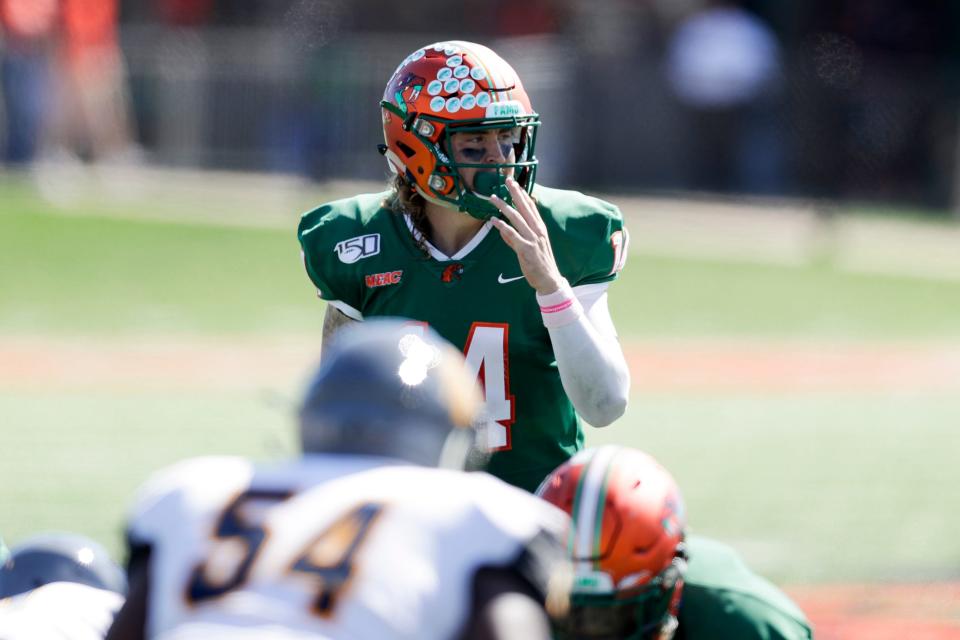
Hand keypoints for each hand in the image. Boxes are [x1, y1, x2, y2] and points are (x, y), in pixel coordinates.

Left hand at [489, 177, 565, 294]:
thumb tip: (502, 231)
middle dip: (515, 193)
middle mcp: (538, 231)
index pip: (532, 207)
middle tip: (507, 181)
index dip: (523, 195)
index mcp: (540, 229)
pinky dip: (502, 226)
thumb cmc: (539, 264)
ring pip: (516, 218)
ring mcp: (532, 239)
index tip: (516, 184)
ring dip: (504, 206)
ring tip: (493, 198)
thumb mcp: (530, 248)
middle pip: (525, 207)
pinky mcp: (525, 249)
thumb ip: (514, 239)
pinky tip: (493, 220)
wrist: (549, 280)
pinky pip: (512, 234)